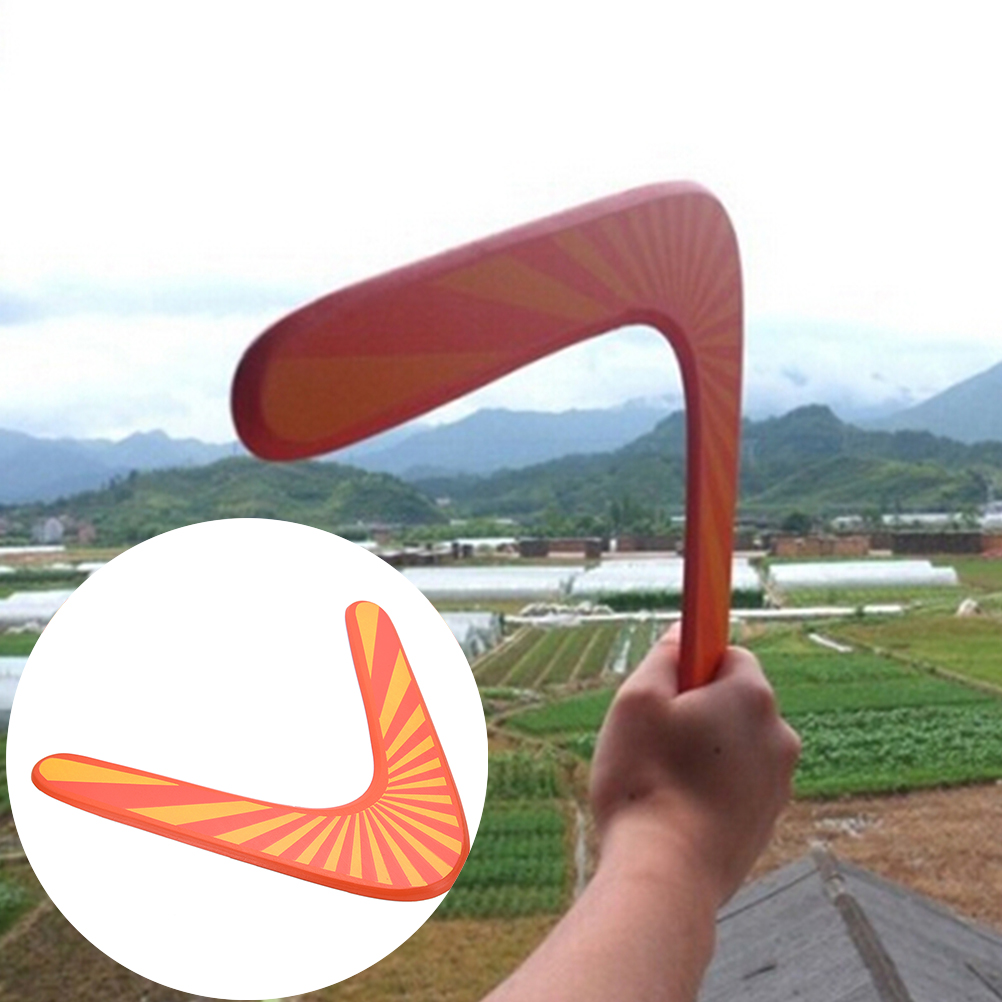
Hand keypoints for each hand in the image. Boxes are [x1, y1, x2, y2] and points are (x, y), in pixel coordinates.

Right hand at [589, 622, 800, 907]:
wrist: (666, 876)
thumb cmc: (646, 781)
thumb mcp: (636, 700)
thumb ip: (664, 657)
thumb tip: (682, 635)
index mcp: (751, 697)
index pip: (729, 653)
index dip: (693, 663)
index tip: (668, 683)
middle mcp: (778, 734)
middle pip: (734, 700)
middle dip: (697, 708)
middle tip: (655, 735)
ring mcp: (778, 782)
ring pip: (735, 744)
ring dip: (705, 750)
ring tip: (662, 777)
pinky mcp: (767, 820)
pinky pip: (738, 783)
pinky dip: (713, 786)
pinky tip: (677, 806)